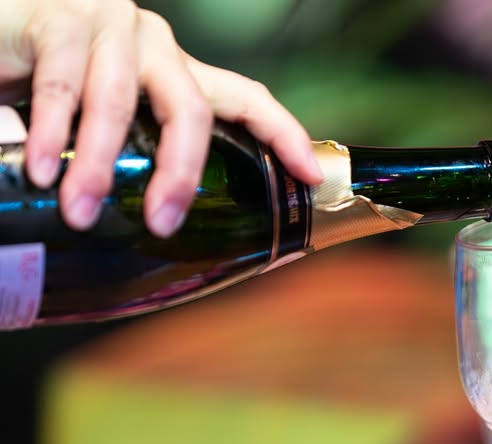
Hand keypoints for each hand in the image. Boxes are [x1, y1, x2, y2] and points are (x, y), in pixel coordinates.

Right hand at [0, 0, 322, 236]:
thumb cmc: (46, 87)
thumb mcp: (103, 125)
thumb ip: (133, 160)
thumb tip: (153, 234)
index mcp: (177, 75)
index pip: (247, 98)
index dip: (284, 134)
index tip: (311, 177)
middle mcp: (155, 47)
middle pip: (190, 111)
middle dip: (180, 173)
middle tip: (160, 225)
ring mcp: (109, 28)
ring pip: (118, 103)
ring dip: (97, 164)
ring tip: (81, 213)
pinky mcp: (57, 19)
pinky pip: (60, 85)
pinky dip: (48, 132)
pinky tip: (40, 169)